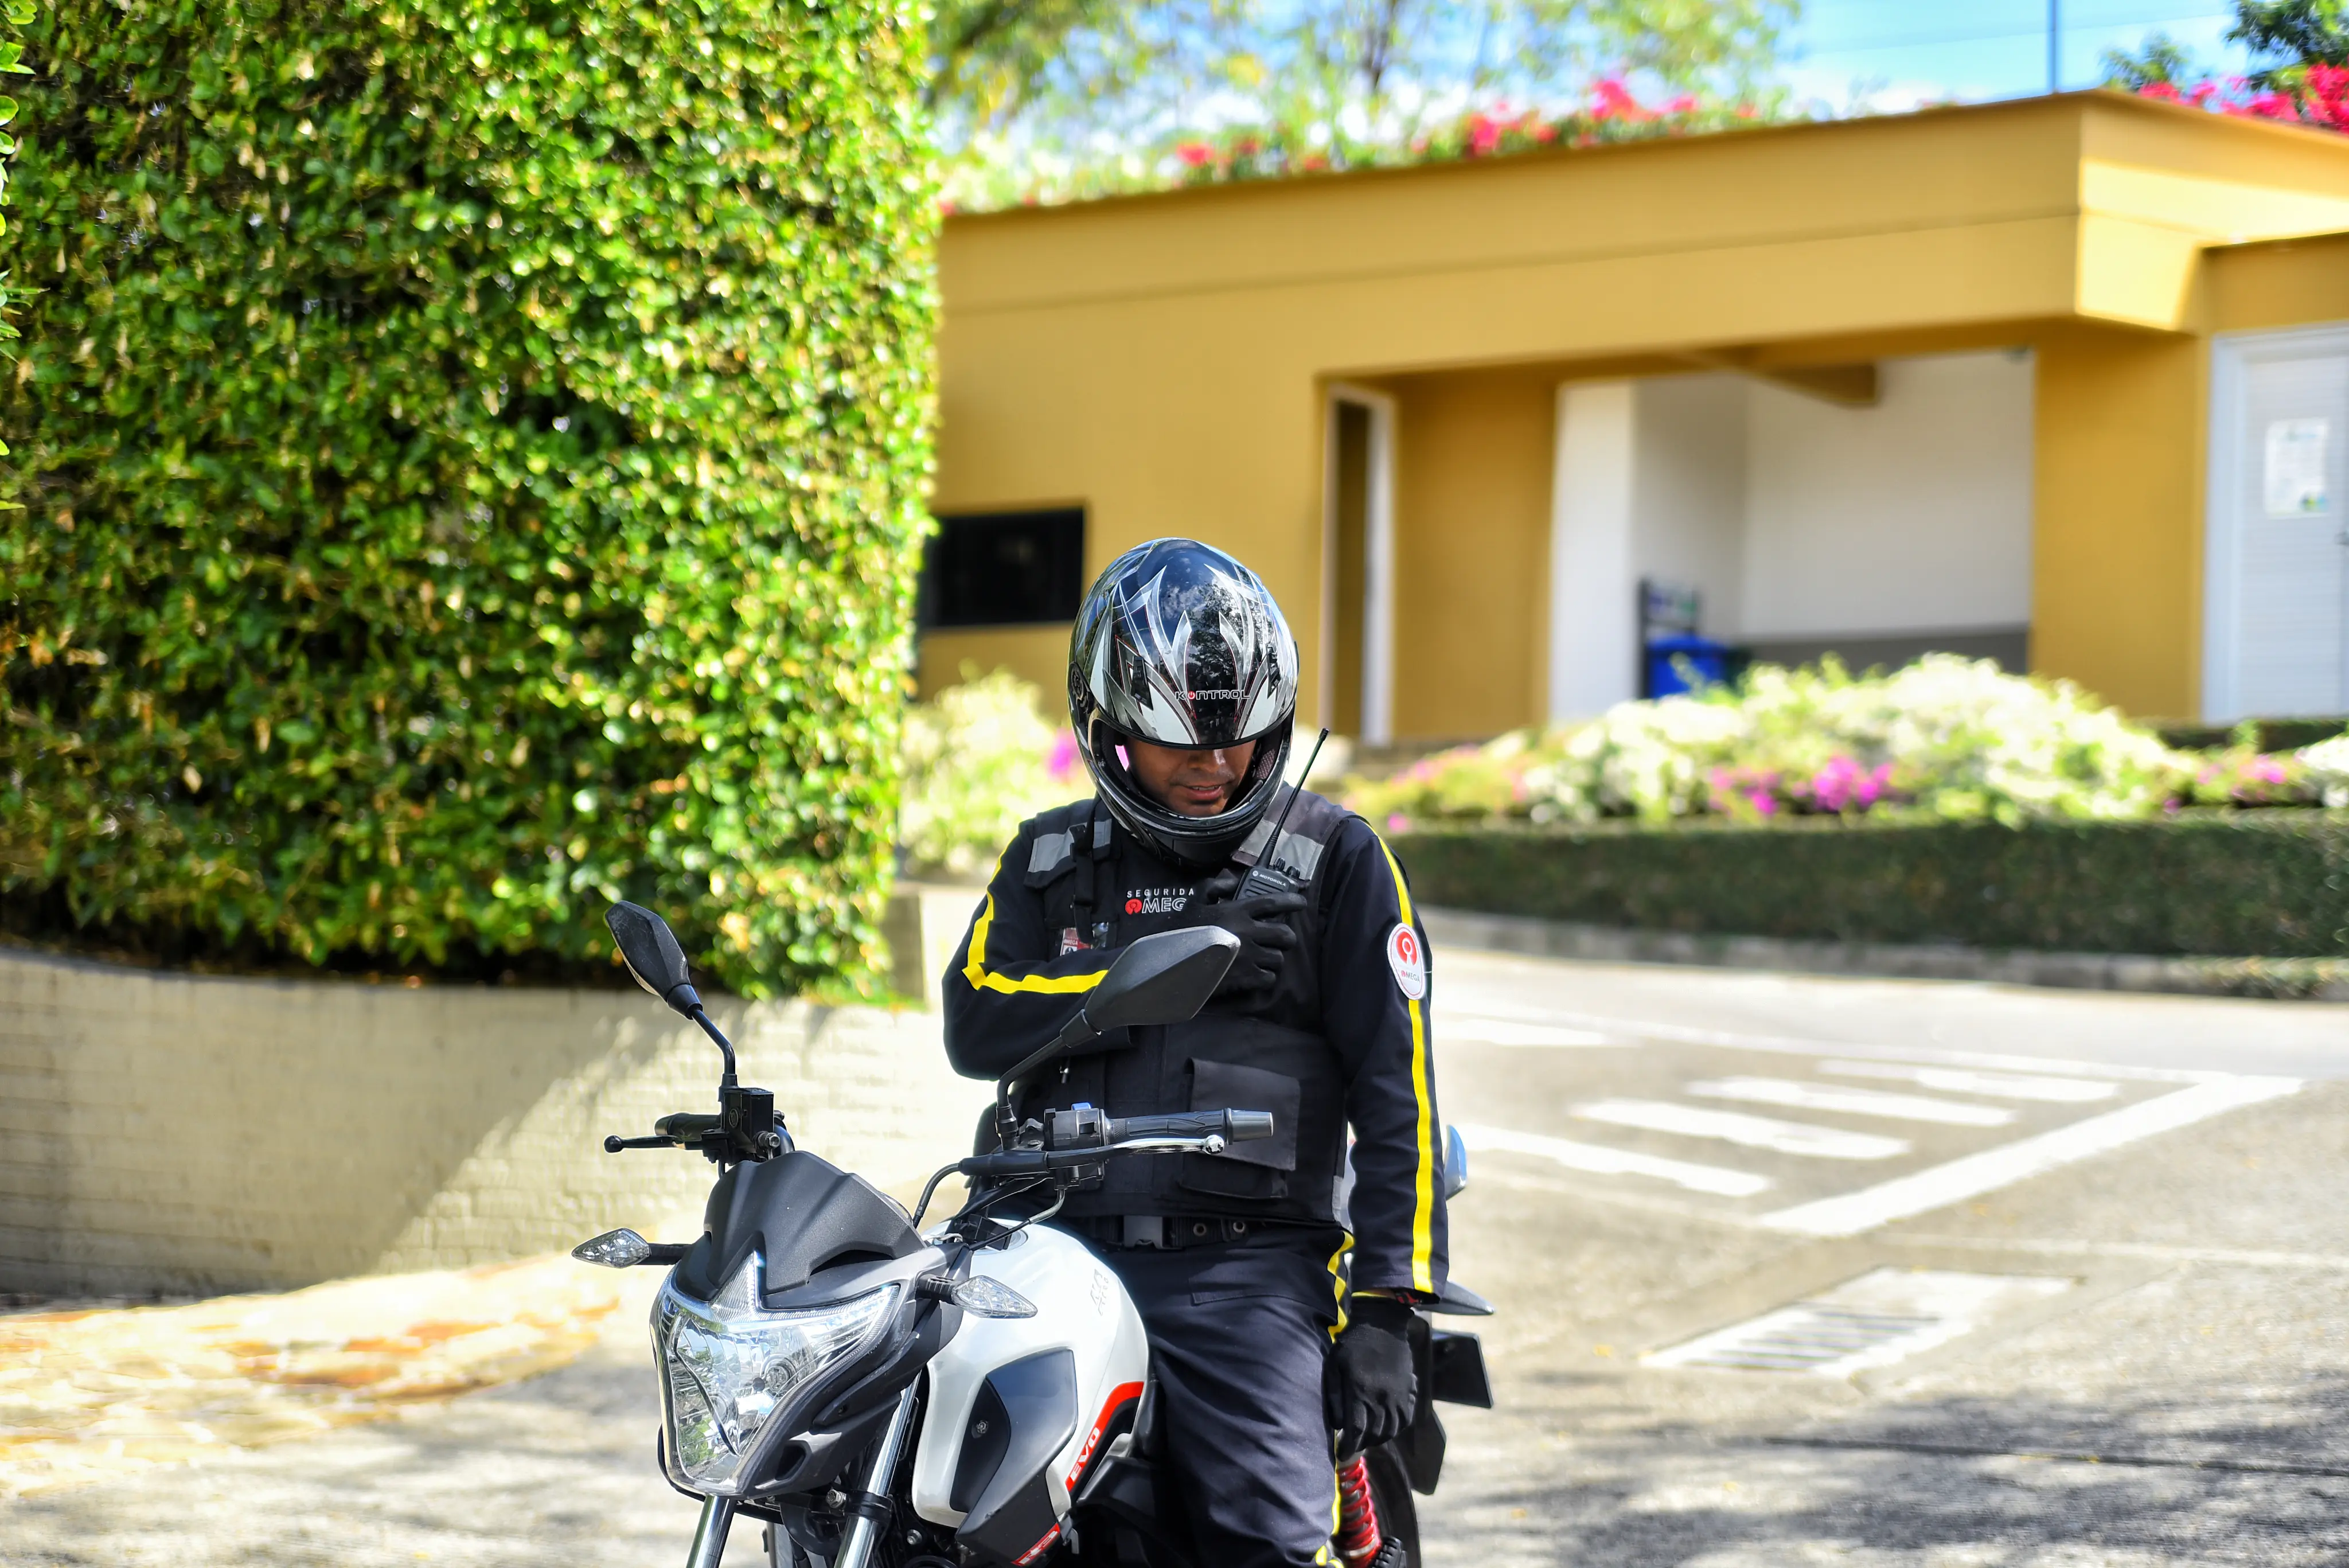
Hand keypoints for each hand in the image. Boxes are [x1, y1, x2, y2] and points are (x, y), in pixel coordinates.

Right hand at [1173, 870, 1304, 996]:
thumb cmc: (1180, 930)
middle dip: (1288, 937)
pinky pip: (1269, 978)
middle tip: (1283, 939)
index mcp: (1238, 910)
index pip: (1273, 902)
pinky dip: (1266, 977)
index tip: (1301, 902)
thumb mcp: (1194, 900)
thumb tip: (1232, 879)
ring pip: (1278, 958)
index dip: (1291, 901)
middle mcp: (1248, 932)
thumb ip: (1215, 886)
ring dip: (1275, 958)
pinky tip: (1258, 974)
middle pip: (1284, 934)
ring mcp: (1249, 956)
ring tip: (1267, 959)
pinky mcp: (1245, 977)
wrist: (1170, 961)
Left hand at [1324, 1294, 1416, 1456]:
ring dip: (1379, 1439)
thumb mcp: (1334, 1365)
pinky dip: (1396, 1429)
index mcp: (1360, 1392)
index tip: (1341, 1454)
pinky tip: (1386, 1428)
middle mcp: (1382, 1398)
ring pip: (1391, 1430)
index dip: (1349, 1447)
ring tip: (1367, 1438)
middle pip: (1374, 1434)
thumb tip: (1337, 1425)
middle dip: (1362, 1444)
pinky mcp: (1408, 1391)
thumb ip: (1334, 1396)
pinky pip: (1406, 1419)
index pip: (1356, 1431)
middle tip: (1352, 1445)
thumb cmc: (1351, 1344)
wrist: (1382, 1324)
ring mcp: (1398, 1396)